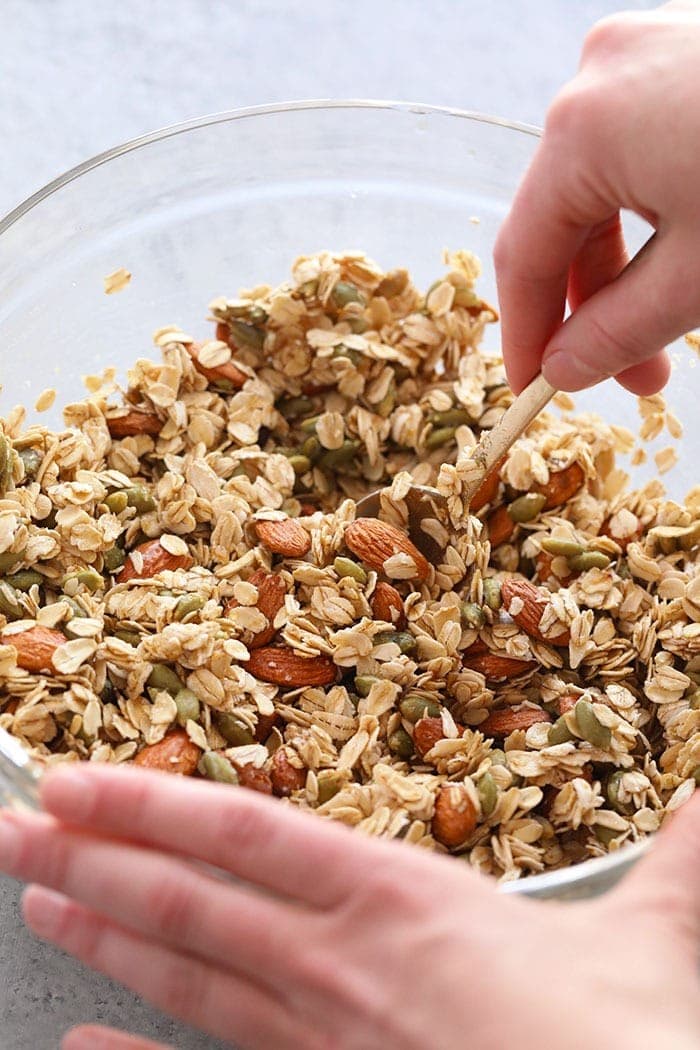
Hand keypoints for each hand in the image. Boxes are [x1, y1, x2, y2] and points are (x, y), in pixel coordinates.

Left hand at [0, 767, 699, 1048]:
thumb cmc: (626, 1046)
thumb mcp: (661, 939)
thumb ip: (677, 859)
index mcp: (404, 900)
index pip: (250, 832)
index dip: (159, 800)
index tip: (85, 778)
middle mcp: (343, 965)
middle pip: (195, 898)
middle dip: (99, 854)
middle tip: (18, 825)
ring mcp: (324, 1045)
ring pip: (191, 978)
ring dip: (106, 935)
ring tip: (38, 896)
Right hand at [494, 1, 699, 394]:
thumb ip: (618, 334)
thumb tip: (563, 369)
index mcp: (584, 130)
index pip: (525, 254)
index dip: (527, 334)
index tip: (536, 390)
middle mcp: (601, 78)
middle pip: (567, 220)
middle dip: (595, 309)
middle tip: (637, 381)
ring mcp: (649, 54)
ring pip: (608, 188)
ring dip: (631, 268)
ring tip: (672, 326)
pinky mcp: (691, 52)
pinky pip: (646, 151)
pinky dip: (659, 215)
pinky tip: (695, 254)